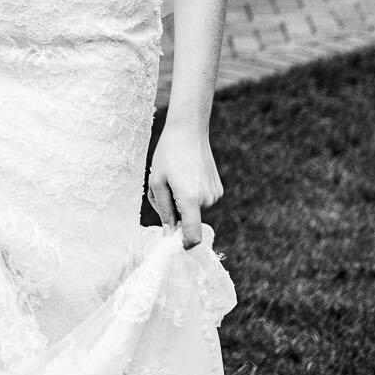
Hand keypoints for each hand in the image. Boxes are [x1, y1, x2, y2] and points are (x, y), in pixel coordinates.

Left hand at [146, 120, 222, 248]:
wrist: (188, 131)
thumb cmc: (168, 154)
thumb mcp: (157, 182)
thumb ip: (163, 210)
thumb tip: (169, 233)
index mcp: (191, 199)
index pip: (193, 235)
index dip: (183, 244)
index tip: (172, 242)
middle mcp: (208, 200)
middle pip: (189, 220)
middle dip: (174, 212)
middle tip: (163, 189)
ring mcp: (215, 194)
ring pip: (194, 210)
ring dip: (181, 201)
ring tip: (174, 178)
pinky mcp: (218, 188)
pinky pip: (201, 200)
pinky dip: (191, 195)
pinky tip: (185, 175)